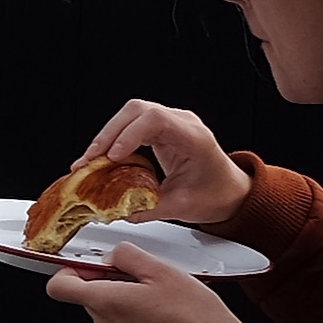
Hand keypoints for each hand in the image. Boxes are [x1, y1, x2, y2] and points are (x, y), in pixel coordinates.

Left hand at [47, 244, 256, 322]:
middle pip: (89, 298)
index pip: (58, 287)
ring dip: (125, 304)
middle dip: (109, 285)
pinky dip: (135, 322)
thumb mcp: (161, 270)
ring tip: (157, 299)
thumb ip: (127, 255)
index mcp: (105, 303)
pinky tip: (162, 317)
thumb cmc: (195, 316)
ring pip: (108, 315)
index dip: (70, 272)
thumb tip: (113, 254)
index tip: (89, 266)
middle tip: (141, 279)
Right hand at [78, 98, 249, 227]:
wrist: (231, 191)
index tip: (113, 156)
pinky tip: (103, 157)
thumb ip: (149, 209)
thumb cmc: (216, 194)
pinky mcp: (160, 129)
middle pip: (137, 111)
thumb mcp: (183, 207)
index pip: (156, 120)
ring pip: (130, 114)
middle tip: (93, 159)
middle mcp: (182, 124)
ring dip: (107, 135)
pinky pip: (131, 124)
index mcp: (194, 138)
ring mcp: (171, 123)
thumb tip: (117, 211)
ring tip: (92, 160)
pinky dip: (113, 138)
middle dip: (109, 133)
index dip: (129, 134)